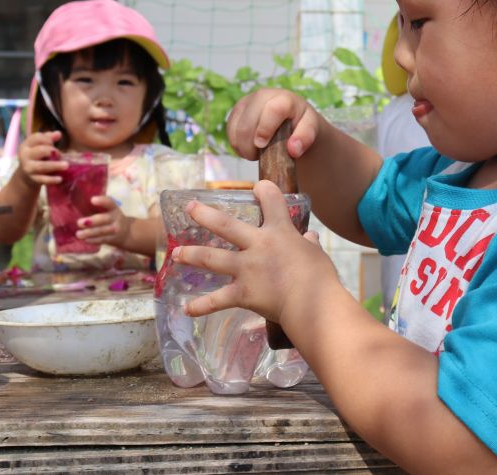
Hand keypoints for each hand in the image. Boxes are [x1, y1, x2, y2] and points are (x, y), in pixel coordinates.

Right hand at [16, 131, 67, 185]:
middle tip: (61, 155)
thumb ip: (48, 138)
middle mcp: (25, 156)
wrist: (26, 175)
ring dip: (54, 165)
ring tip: (66, 165)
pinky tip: (60, 179)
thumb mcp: (40, 146)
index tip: (53, 143)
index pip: (37, 138)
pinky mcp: (33, 179)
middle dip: (52, 151)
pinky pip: (42, 179)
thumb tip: (58, 133)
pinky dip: (51, 179)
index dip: (48, 139)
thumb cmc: (37, 156)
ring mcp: (28, 168)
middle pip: (40, 151)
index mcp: (26, 145)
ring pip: (41, 166)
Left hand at [76, 196, 130, 246]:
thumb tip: (77, 204)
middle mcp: (116, 218)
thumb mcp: (109, 211)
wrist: (127, 232)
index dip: (102, 201)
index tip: (92, 200)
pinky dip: (93, 240)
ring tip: (78, 234)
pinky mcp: (112, 239)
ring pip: (102, 231)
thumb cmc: (111, 218)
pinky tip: (85, 239)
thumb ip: (98, 208)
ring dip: (89, 233)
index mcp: (113, 208)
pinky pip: (102, 240)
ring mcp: (115, 230)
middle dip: (92, 221)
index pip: (110, 203)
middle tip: (79, 222)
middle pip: (105, 219)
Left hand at [174, 181, 337, 323]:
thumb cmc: (320, 277)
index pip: (271, 201)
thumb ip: (310, 244)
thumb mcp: (317, 254)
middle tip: (189, 207)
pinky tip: (187, 309)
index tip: (257, 187)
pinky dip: (201, 306)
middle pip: (225, 225)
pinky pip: (217, 300)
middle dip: (204, 214)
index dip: (264, 191)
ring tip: (176, 254)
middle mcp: (258, 245)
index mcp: (280, 232)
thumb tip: (311, 237)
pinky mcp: (242, 293)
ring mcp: (247, 269)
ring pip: (211, 258)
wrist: (313, 302)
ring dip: (191, 255)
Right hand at [227, 89, 321, 159]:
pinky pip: (230, 131)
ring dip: (243, 147)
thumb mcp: (311, 129)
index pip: (272, 110)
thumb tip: (294, 149)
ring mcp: (248, 101)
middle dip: (250, 144)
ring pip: (236, 128)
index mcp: (285, 98)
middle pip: (248, 122)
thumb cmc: (301, 124)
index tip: (262, 145)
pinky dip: (236, 144)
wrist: (291, 118)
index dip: (265, 129)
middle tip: (259, 156)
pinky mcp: (237, 110)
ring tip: (256, 153)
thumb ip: (305, 137)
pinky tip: (248, 148)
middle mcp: (263, 95)